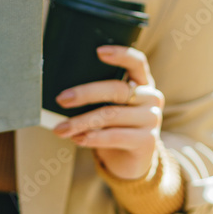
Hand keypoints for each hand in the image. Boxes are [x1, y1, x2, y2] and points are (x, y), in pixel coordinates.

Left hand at [52, 45, 163, 179]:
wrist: (129, 161)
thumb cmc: (113, 127)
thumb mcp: (108, 107)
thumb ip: (97, 96)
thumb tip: (62, 93)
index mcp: (141, 83)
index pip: (136, 62)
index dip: (120, 54)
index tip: (98, 51)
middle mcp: (150, 98)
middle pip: (116, 90)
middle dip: (85, 94)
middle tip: (61, 99)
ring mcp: (151, 119)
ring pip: (111, 115)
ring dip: (81, 122)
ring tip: (60, 128)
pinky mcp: (148, 141)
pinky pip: (115, 136)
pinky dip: (93, 137)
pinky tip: (77, 139)